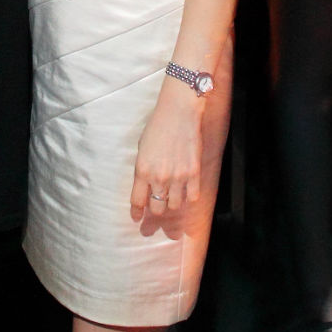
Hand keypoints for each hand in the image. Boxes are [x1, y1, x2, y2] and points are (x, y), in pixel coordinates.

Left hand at [131, 87, 202, 219]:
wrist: (178, 113)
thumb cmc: (157, 127)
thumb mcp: (142, 148)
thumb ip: (143, 169)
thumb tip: (146, 187)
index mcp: (142, 170)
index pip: (137, 201)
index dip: (136, 212)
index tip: (137, 218)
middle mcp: (159, 177)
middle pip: (157, 208)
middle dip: (156, 209)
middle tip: (157, 204)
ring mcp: (178, 177)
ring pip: (174, 205)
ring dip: (172, 202)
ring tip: (172, 194)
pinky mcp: (194, 173)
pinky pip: (192, 197)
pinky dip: (189, 197)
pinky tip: (186, 190)